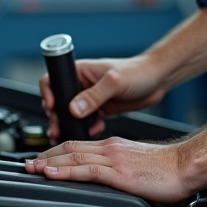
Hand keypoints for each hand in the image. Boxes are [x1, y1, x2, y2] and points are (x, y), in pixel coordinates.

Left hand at [24, 137, 192, 202]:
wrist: (186, 165)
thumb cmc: (168, 167)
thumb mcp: (137, 162)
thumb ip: (119, 166)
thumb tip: (108, 176)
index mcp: (114, 146)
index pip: (78, 144)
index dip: (55, 151)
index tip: (40, 159)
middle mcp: (111, 148)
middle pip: (70, 148)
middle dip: (46, 155)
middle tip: (27, 163)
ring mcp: (115, 159)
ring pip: (74, 156)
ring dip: (50, 162)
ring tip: (32, 168)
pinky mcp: (120, 173)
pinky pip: (88, 170)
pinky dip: (67, 171)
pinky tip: (54, 174)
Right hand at [40, 55, 165, 140]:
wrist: (158, 80)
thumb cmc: (138, 71)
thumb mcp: (114, 82)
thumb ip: (94, 96)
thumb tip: (73, 108)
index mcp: (81, 71)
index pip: (54, 80)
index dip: (48, 94)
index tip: (51, 108)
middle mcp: (83, 84)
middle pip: (60, 102)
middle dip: (57, 117)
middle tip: (57, 129)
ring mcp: (91, 98)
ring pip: (72, 115)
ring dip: (69, 125)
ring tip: (68, 135)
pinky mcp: (101, 109)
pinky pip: (87, 122)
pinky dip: (87, 129)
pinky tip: (94, 131)